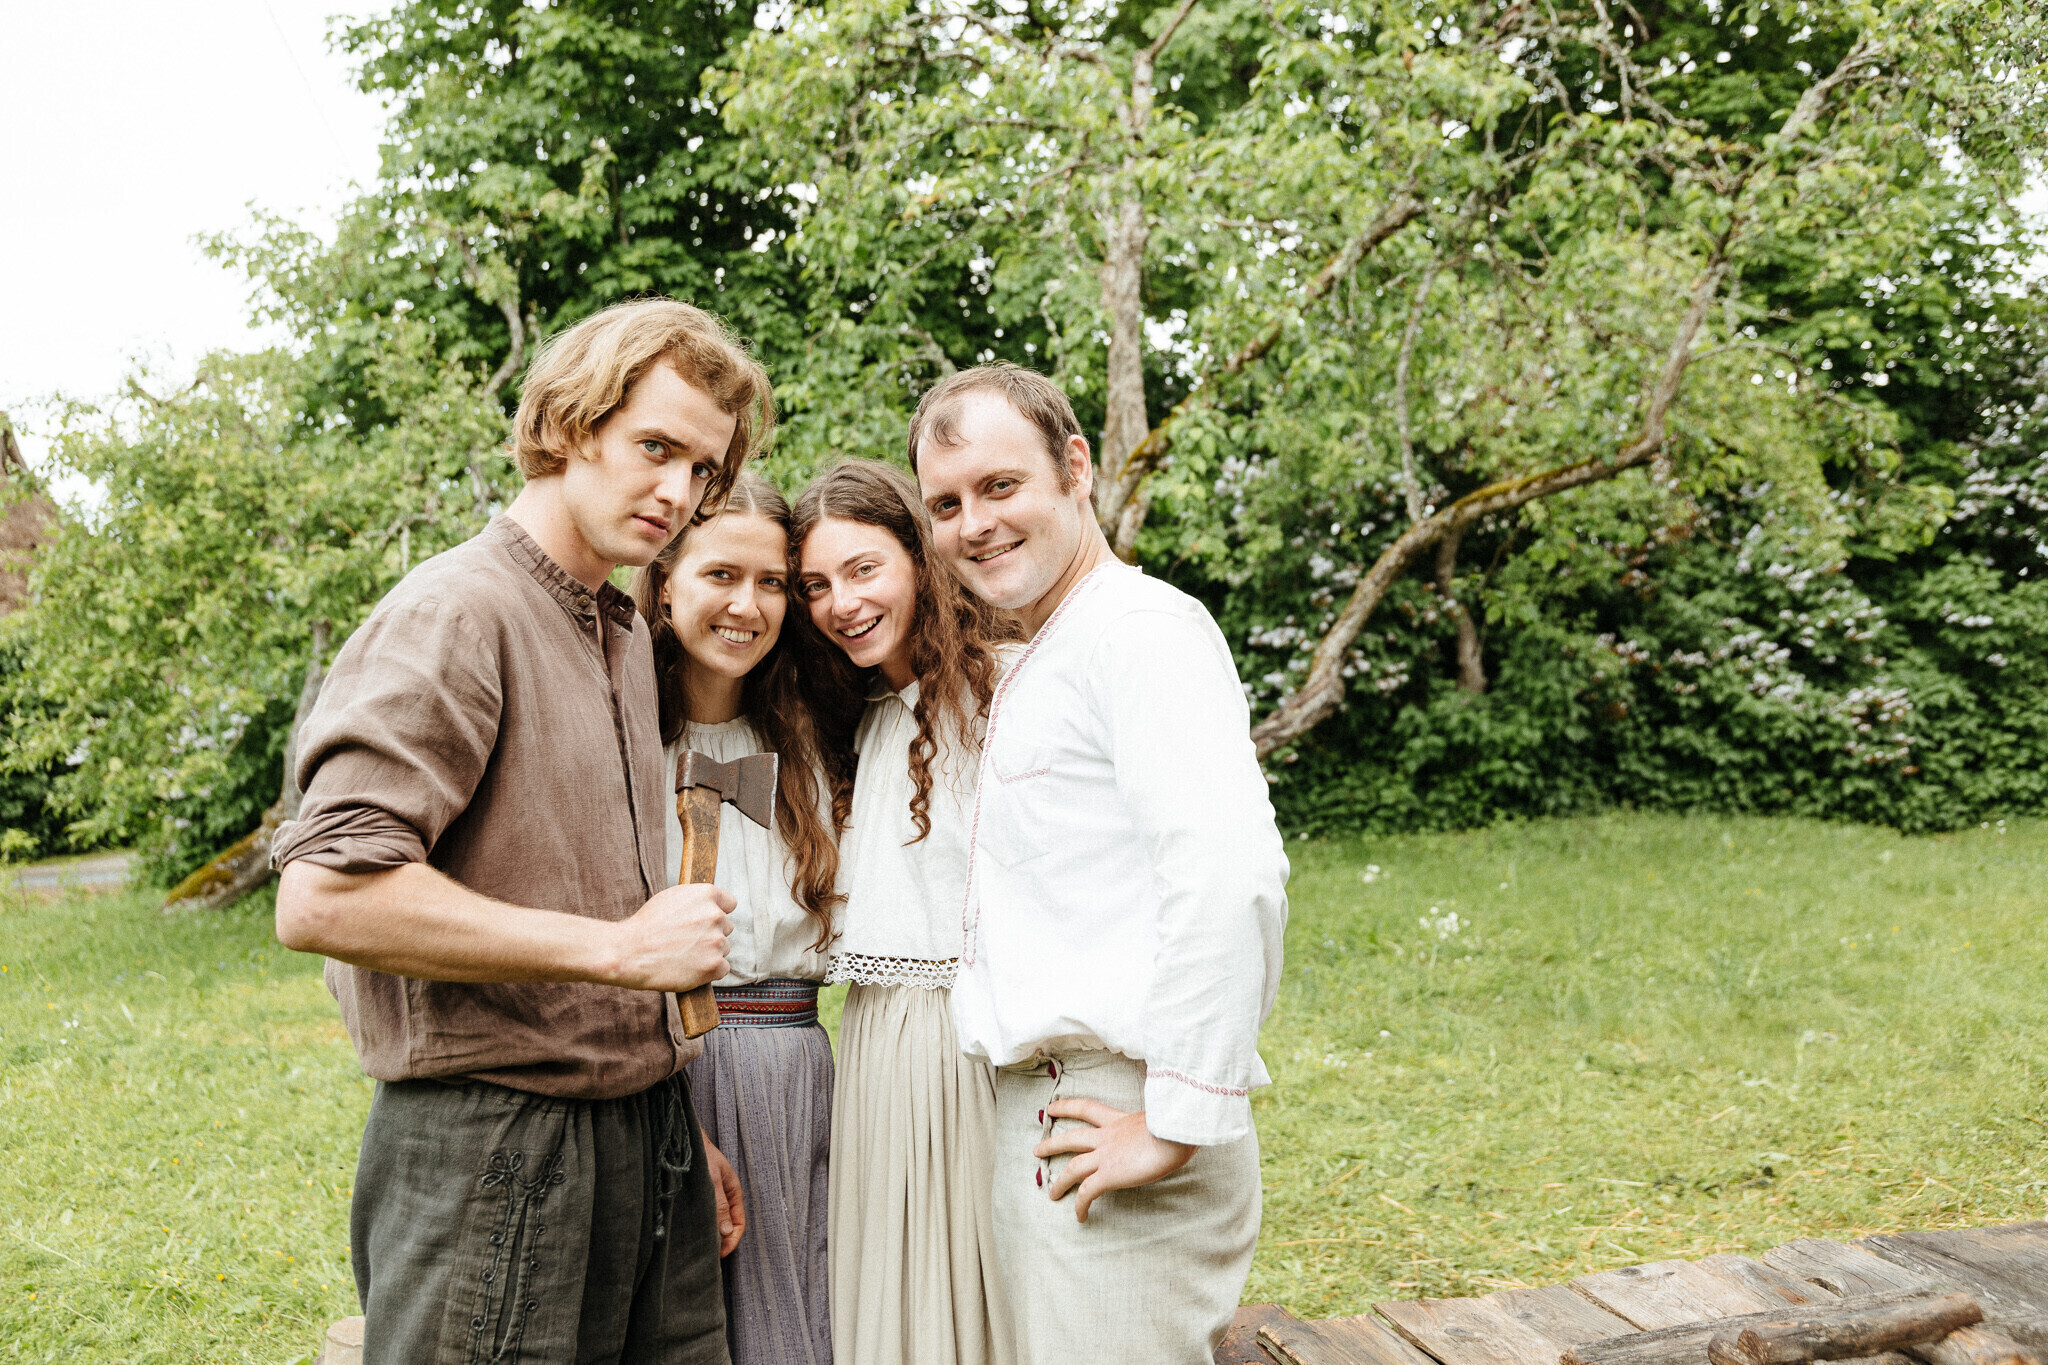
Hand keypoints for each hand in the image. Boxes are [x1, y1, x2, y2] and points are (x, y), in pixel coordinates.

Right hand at [606, 883, 733, 990]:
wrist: (629, 953)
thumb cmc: (645, 926)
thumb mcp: (671, 898)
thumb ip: (696, 901)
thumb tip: (712, 908)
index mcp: (707, 894)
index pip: (729, 904)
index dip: (716, 914)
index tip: (707, 922)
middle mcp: (716, 915)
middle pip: (726, 928)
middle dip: (711, 934)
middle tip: (687, 941)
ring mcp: (716, 941)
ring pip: (724, 948)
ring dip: (710, 953)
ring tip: (683, 955)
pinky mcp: (714, 965)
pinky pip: (723, 968)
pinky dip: (709, 971)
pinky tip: (690, 968)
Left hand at [704, 1134, 745, 1256]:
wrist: (685, 1140)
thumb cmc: (702, 1156)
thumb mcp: (713, 1180)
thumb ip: (719, 1204)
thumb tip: (726, 1231)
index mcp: (734, 1192)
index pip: (739, 1223)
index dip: (732, 1240)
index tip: (721, 1253)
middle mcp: (724, 1197)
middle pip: (728, 1226)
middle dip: (721, 1242)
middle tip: (708, 1254)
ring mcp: (712, 1197)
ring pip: (715, 1222)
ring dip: (710, 1235)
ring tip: (699, 1247)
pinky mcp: (699, 1198)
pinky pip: (704, 1216)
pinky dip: (701, 1226)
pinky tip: (692, 1233)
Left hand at [1035, 1100, 1195, 1222]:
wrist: (1176, 1132)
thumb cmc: (1178, 1125)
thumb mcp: (1163, 1117)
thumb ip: (1158, 1123)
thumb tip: (1173, 1130)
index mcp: (1119, 1121)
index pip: (1087, 1109)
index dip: (1067, 1107)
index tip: (1052, 1107)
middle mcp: (1108, 1137)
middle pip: (1071, 1138)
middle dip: (1052, 1144)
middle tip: (1037, 1149)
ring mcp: (1106, 1156)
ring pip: (1073, 1167)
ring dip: (1059, 1181)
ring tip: (1051, 1193)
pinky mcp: (1109, 1174)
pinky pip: (1088, 1193)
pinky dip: (1081, 1205)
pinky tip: (1080, 1217)